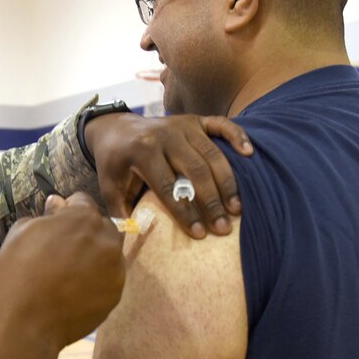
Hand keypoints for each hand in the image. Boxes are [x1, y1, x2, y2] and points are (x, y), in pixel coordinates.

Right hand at [0, 194, 124, 358]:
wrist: (24, 322)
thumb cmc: (17, 271)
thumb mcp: (22, 232)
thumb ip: (47, 215)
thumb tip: (58, 204)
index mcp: (84, 218)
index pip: (82, 202)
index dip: (66, 210)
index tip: (54, 223)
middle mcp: (107, 240)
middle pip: (100, 228)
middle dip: (85, 233)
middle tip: (61, 251)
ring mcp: (115, 270)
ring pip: (108, 254)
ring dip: (93, 257)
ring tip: (68, 274)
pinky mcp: (115, 295)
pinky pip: (108, 279)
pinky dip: (96, 281)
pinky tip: (74, 291)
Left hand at [84, 112, 252, 237]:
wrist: (116, 128)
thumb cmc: (115, 164)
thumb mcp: (109, 188)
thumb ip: (120, 214)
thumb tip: (137, 239)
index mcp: (142, 151)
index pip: (168, 187)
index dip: (184, 212)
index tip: (200, 234)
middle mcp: (165, 135)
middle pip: (196, 171)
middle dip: (211, 202)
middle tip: (224, 228)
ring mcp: (183, 125)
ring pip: (212, 154)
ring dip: (227, 182)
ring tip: (237, 209)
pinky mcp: (195, 119)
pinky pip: (221, 125)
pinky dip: (237, 136)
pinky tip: (249, 154)